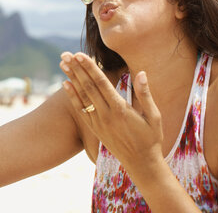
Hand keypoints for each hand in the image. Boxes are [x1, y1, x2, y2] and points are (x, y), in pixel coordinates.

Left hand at [59, 52, 163, 178]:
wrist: (141, 164)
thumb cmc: (151, 138)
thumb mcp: (154, 116)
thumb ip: (145, 94)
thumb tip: (141, 73)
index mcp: (120, 109)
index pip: (101, 83)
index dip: (90, 68)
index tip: (80, 55)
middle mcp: (106, 114)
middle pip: (88, 86)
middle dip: (77, 69)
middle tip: (66, 54)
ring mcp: (98, 122)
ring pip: (82, 96)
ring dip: (72, 78)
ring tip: (63, 63)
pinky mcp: (94, 128)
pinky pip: (81, 109)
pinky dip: (72, 96)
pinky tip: (65, 83)